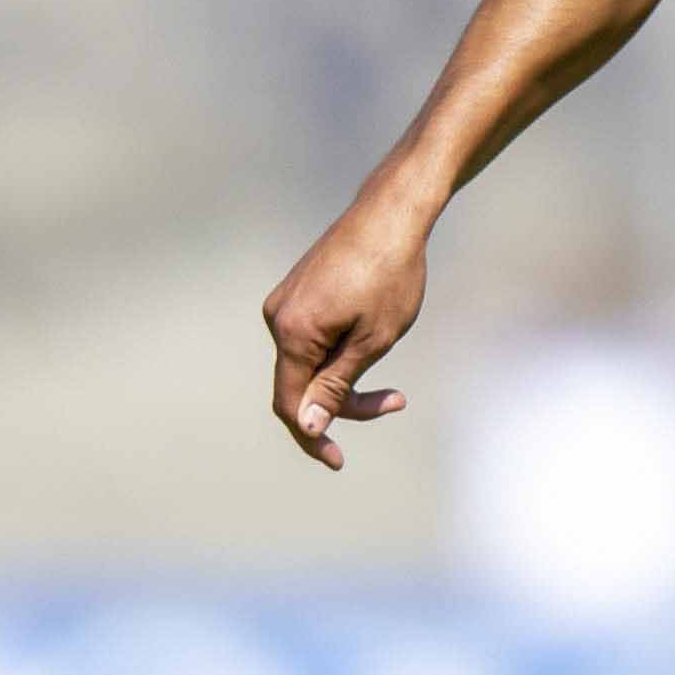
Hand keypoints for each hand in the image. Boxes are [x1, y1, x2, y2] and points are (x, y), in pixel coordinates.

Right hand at [261, 199, 428, 468]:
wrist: (390, 214)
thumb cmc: (390, 275)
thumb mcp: (372, 340)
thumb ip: (335, 385)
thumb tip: (306, 424)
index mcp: (292, 333)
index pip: (290, 404)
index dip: (311, 436)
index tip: (338, 460)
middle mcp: (277, 317)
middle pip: (301, 385)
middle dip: (346, 402)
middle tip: (397, 400)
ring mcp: (285, 303)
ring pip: (308, 362)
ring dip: (347, 377)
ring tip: (393, 361)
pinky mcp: (298, 293)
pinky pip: (311, 339)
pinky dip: (340, 352)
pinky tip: (374, 336)